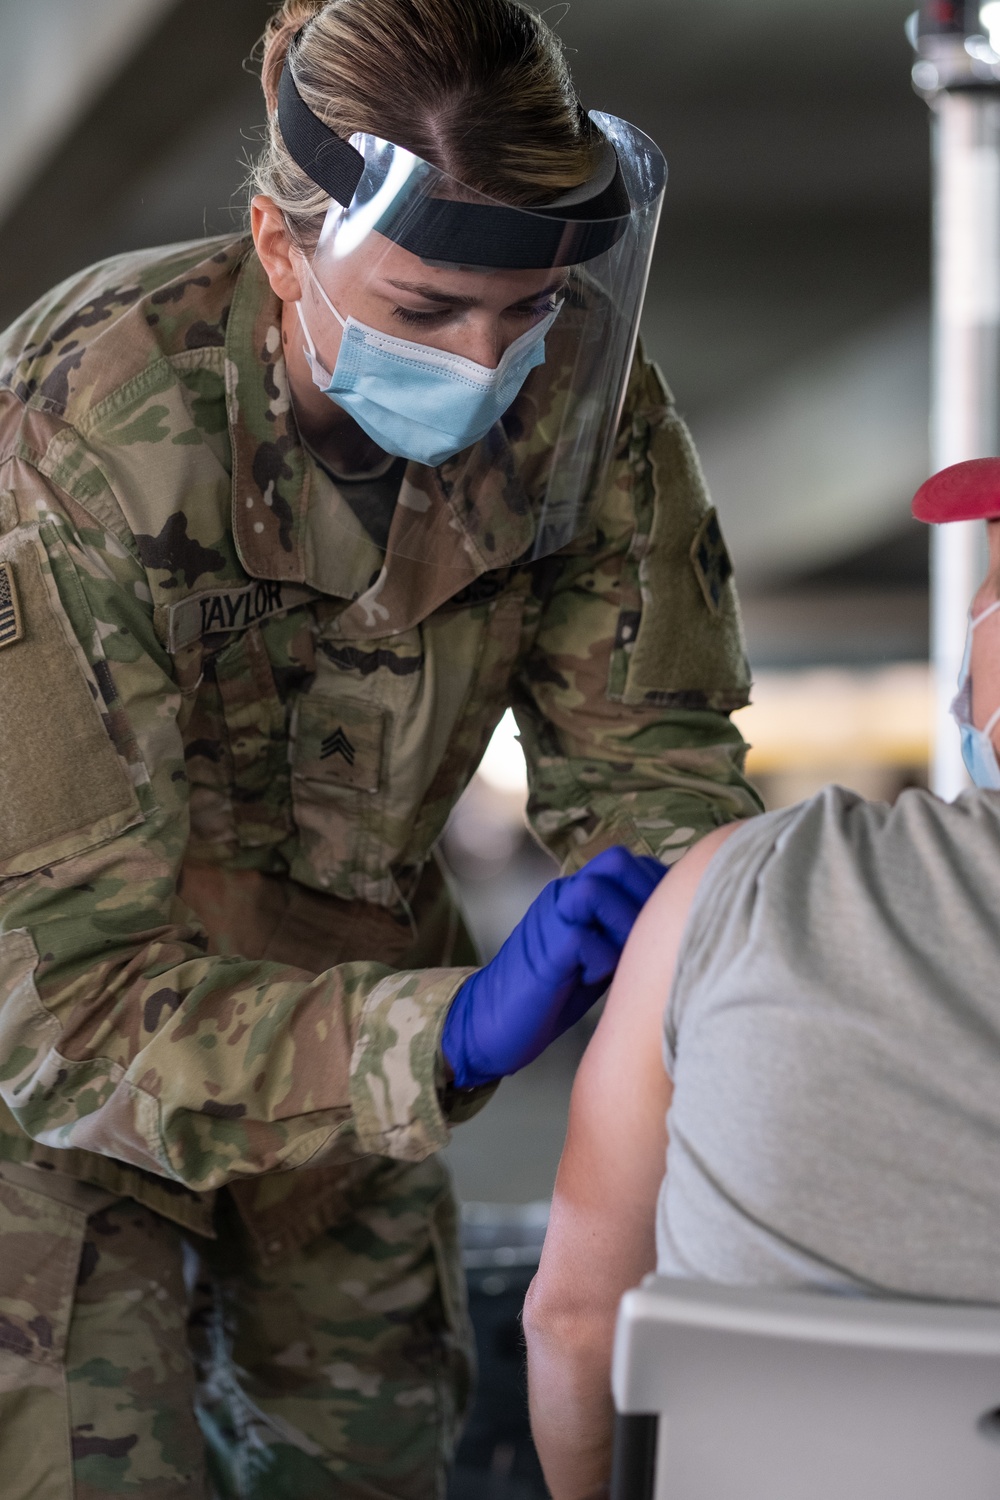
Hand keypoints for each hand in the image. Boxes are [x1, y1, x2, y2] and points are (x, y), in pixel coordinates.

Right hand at [442, 846, 664, 1087]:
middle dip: (645, 899)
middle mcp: (562, 895)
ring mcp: (550, 920)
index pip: (629, 863)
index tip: (664, 926)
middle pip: (617, 862)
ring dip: (625, 927)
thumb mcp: (599, 953)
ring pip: (598, 891)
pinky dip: (602, 962)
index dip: (657, 888)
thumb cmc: (553, 992)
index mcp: (577, 892)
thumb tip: (677, 923)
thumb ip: (625, 931)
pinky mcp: (543, 953)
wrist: (491, 1020)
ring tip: (622, 961)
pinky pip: (583, 939)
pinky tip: (595, 980)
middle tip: (645, 942)